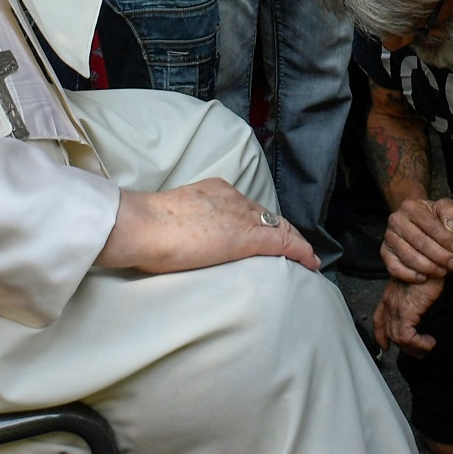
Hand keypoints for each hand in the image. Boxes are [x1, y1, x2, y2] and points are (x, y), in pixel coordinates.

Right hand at [96, 178, 318, 273]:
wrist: (142, 225)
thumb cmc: (143, 228)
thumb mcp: (170, 219)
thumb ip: (184, 225)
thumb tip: (181, 241)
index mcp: (212, 191)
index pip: (245, 207)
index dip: (260, 221)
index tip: (266, 232)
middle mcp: (231, 197)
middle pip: (266, 215)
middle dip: (282, 230)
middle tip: (293, 248)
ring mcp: (241, 215)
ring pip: (278, 226)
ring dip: (293, 242)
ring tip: (305, 257)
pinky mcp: (248, 237)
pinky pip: (284, 242)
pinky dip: (300, 252)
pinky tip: (310, 262)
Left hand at [373, 276, 445, 356]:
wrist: (433, 261)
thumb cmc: (429, 271)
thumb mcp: (416, 285)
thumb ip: (411, 298)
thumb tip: (417, 312)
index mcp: (389, 295)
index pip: (378, 319)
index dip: (380, 335)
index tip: (385, 347)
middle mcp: (389, 302)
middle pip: (389, 332)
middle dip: (404, 347)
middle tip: (419, 353)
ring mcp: (395, 307)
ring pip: (398, 337)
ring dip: (414, 347)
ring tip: (427, 346)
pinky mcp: (406, 311)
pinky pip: (407, 337)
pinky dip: (419, 343)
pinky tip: (430, 341)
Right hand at [382, 196, 452, 282]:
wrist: (416, 224)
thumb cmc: (434, 218)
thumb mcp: (445, 209)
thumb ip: (450, 213)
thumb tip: (450, 227)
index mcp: (410, 207)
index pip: (429, 224)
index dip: (445, 238)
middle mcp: (396, 220)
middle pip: (419, 241)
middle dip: (439, 255)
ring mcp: (388, 237)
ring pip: (408, 256)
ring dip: (428, 267)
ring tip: (443, 271)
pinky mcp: (385, 252)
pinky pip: (395, 267)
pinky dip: (409, 275)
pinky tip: (424, 278)